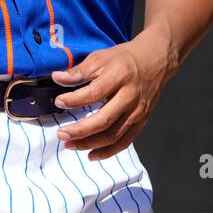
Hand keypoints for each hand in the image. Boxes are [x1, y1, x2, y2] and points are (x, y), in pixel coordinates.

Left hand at [49, 28, 173, 161]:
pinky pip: (125, 142)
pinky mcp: (142, 121)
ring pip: (113, 135)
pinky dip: (107, 152)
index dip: (74, 100)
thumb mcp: (100, 57)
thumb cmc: (124, 59)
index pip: (94, 93)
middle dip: (80, 130)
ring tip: (70, 144)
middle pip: (104, 120)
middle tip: (61, 134)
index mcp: (119, 76)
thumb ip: (79, 71)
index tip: (58, 102)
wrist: (154, 60)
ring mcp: (137, 111)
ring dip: (89, 143)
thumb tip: (57, 78)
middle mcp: (130, 96)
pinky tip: (91, 155)